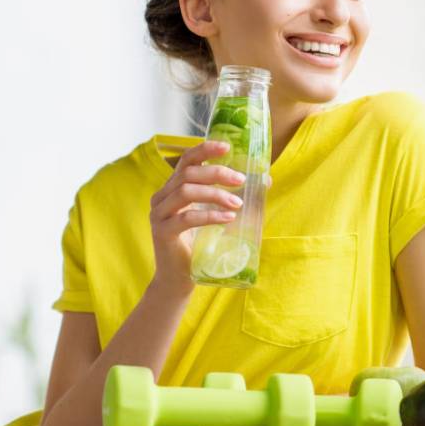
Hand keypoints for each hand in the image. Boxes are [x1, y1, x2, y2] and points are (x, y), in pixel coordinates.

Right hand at [148, 141, 245, 293]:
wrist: (179, 278)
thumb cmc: (199, 245)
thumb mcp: (216, 214)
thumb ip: (233, 195)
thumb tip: (265, 179)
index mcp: (172, 188)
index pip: (186, 160)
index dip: (205, 149)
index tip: (227, 147)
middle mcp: (162, 197)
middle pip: (188, 174)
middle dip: (217, 173)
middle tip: (241, 180)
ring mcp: (159, 214)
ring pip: (185, 191)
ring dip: (216, 194)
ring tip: (238, 203)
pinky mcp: (162, 232)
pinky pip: (186, 217)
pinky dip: (210, 215)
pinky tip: (228, 218)